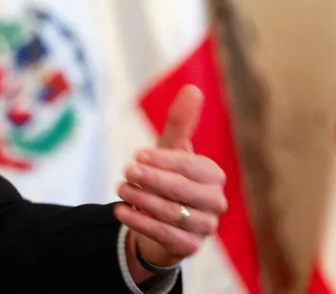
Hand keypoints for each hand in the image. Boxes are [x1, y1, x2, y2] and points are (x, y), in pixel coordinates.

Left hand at [114, 85, 226, 272]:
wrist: (157, 222)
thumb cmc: (167, 179)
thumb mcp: (170, 151)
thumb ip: (180, 123)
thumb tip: (192, 88)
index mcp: (213, 176)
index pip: (192, 167)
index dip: (165, 161)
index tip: (138, 155)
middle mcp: (214, 202)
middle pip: (184, 191)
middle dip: (153, 180)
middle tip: (126, 170)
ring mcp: (205, 227)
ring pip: (174, 213)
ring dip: (143, 200)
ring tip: (120, 188)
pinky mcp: (189, 247)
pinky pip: (166, 236)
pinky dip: (141, 222)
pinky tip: (120, 211)